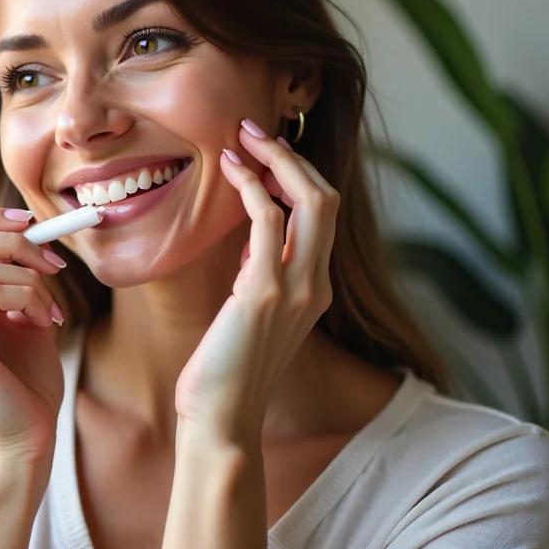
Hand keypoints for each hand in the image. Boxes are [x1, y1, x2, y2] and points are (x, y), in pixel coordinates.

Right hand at [0, 207, 66, 466]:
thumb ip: (16, 276)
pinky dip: (29, 298)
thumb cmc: (27, 383)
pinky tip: (48, 324)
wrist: (29, 439)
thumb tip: (28, 231)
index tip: (31, 225)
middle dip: (13, 241)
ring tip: (53, 310)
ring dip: (30, 279)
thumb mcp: (23, 315)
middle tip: (53, 264)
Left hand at [175, 121, 338, 442]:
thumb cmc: (225, 371)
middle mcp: (315, 285)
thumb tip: (251, 243)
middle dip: (292, 155)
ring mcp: (296, 288)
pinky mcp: (265, 293)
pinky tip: (230, 171)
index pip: (322, 214)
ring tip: (242, 138)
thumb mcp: (250, 314)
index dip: (297, 174)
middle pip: (326, 197)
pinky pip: (268, 222)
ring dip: (275, 160)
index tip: (264, 150)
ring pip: (310, 200)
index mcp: (315, 289)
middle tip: (254, 128)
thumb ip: (260, 278)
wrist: (221, 419)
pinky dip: (251, 187)